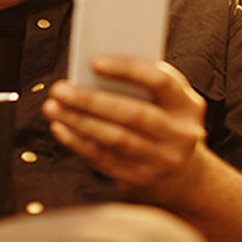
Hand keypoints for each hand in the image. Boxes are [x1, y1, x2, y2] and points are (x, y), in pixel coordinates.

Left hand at [43, 56, 208, 202]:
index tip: (94, 62)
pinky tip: (61, 128)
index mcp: (188, 105)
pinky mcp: (142, 179)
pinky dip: (79, 143)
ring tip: (53, 107)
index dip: (128, 70)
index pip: (161, 82)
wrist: (184, 177)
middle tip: (60, 89)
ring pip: (116, 139)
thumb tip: (91, 72)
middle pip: (133, 114)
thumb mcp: (167, 104)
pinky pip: (105, 159)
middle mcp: (181, 134)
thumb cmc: (165, 124)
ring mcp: (163, 160)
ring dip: (80, 122)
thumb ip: (141, 86)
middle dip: (92, 101)